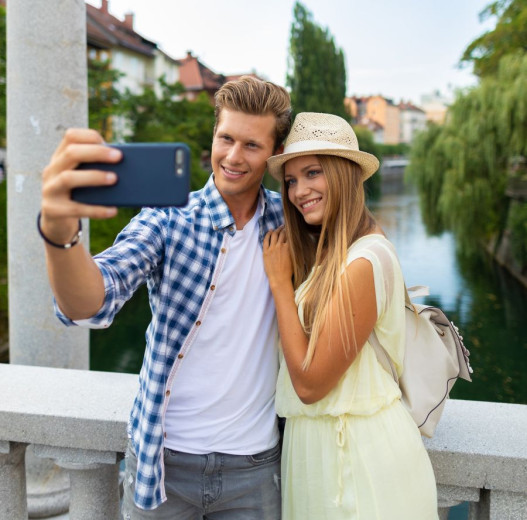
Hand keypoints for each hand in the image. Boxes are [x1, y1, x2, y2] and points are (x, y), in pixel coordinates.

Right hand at [40, 128, 121, 242]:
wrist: (56, 222)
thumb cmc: (77, 195)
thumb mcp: (83, 179)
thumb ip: (96, 169)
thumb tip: (126, 166)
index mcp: (60, 158)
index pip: (70, 137)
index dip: (89, 136)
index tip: (107, 142)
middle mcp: (52, 170)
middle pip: (71, 153)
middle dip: (96, 153)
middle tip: (119, 157)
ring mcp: (50, 190)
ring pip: (69, 178)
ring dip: (94, 177)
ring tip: (115, 179)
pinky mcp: (52, 210)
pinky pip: (76, 209)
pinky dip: (96, 209)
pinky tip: (113, 210)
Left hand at [263, 226, 292, 289]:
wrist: (279, 278)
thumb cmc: (289, 271)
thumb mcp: (295, 259)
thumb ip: (295, 250)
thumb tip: (296, 244)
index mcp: (289, 247)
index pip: (289, 235)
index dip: (289, 231)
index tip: (290, 229)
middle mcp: (281, 246)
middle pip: (282, 233)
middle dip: (283, 229)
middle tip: (284, 227)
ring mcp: (272, 248)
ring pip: (274, 235)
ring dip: (276, 230)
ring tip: (277, 228)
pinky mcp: (266, 252)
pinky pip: (266, 240)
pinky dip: (268, 234)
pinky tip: (269, 232)